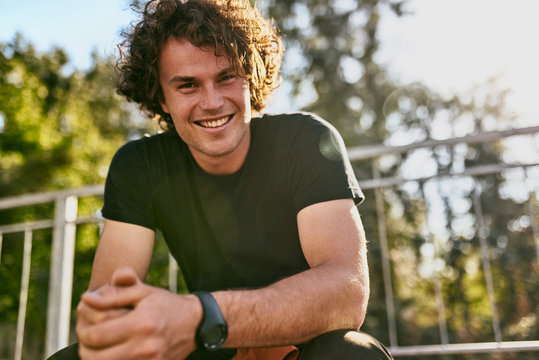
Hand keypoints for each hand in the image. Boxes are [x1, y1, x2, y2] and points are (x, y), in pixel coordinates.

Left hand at [76, 266, 202, 358]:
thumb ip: (114, 293)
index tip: (83, 324)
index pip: (96, 335)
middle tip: (86, 338)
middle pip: (95, 358)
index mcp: (141, 323)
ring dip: (93, 358)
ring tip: (95, 347)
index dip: (82, 330)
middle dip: (84, 347)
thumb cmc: (165, 304)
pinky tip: (110, 354)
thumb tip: (86, 299)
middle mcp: (145, 347)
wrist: (194, 324)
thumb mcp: (143, 291)